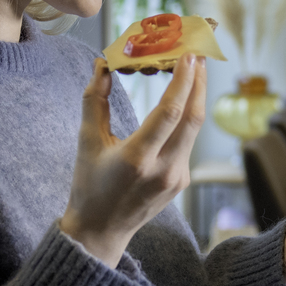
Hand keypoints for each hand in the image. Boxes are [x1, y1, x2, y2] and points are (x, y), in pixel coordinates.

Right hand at [59, 56, 207, 266]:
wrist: (101, 231)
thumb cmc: (89, 186)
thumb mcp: (86, 142)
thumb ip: (94, 101)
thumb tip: (101, 65)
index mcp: (137, 159)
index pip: (170, 112)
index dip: (183, 81)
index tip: (188, 55)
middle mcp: (163, 169)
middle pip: (193, 118)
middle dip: (199, 82)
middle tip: (198, 54)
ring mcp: (176, 178)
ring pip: (194, 129)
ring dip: (195, 98)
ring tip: (193, 70)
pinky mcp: (181, 182)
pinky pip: (187, 143)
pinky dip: (186, 119)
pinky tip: (180, 102)